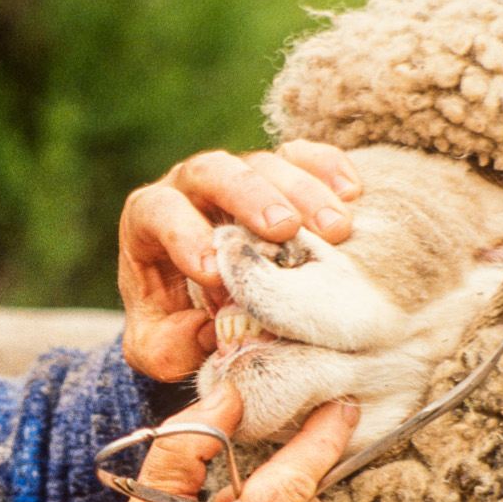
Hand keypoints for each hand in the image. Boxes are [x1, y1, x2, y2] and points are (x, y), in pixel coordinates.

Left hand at [118, 141, 361, 381]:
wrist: (206, 303)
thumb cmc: (177, 322)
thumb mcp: (158, 347)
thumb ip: (164, 347)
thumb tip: (198, 330)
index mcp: (150, 220)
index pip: (158, 212)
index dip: (184, 236)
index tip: (214, 272)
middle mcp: (191, 187)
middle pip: (213, 171)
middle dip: (249, 197)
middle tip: (284, 230)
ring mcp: (238, 174)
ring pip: (266, 162)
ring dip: (302, 191)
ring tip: (336, 229)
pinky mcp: (280, 171)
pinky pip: (303, 154)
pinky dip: (327, 167)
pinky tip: (352, 194)